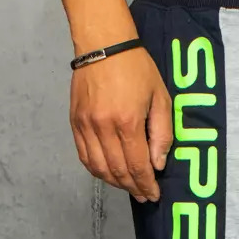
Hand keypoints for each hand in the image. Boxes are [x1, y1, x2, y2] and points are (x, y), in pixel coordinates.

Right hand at [69, 46, 172, 202]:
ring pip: (99, 169)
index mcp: (128, 122)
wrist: (103, 43)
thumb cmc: (136, 67)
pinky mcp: (75, 123)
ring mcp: (87, 126)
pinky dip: (97, 171)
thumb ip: (162, 134)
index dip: (146, 185)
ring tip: (128, 186)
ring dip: (115, 183)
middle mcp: (104, 128)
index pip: (138, 166)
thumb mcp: (160, 98)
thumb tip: (158, 164)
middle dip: (133, 187)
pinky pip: (85, 157)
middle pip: (118, 172)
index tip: (153, 194)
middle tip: (143, 195)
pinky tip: (108, 173)